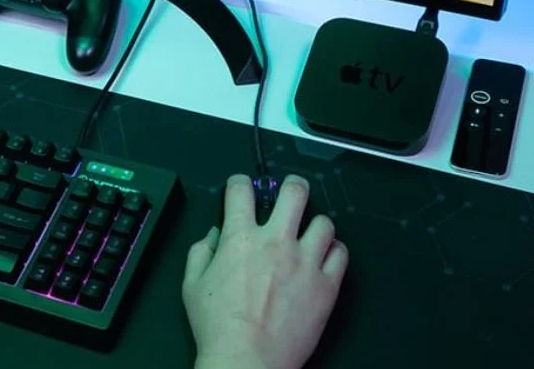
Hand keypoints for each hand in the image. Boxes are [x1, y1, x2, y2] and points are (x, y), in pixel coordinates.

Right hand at [182, 174, 347, 368]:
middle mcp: (276, 243)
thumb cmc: (219, 329)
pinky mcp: (326, 285)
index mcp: (240, 239)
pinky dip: (333, 252)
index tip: (242, 186)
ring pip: (324, 222)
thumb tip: (212, 236)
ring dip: (315, 224)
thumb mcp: (192, 286)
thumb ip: (200, 252)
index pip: (241, 190)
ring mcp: (305, 262)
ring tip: (308, 234)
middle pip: (295, 192)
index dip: (240, 182)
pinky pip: (341, 254)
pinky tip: (323, 258)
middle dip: (292, 186)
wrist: (247, 360)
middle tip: (290, 191)